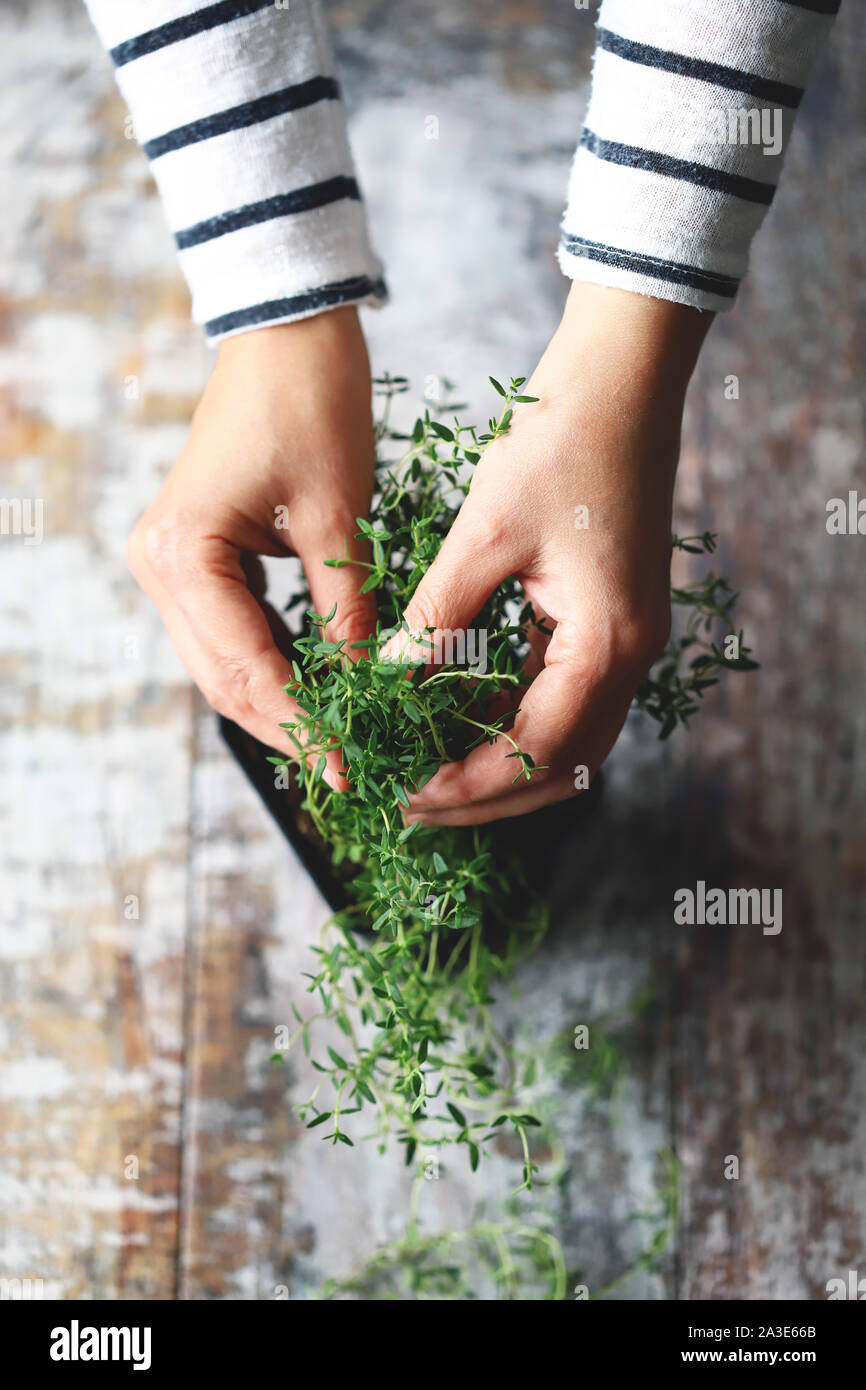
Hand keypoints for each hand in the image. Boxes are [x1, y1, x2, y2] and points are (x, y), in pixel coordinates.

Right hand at [126, 307, 375, 788]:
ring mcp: (171, 561)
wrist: (287, 331)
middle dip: (286, 726)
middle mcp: (159, 565)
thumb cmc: (312, 403)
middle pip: (223, 678)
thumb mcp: (339, 518)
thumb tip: (370, 692)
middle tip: (348, 767)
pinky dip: (273, 664)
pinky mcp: (196, 554)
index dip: (301, 723)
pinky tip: (318, 690)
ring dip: (278, 702)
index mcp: (182, 554)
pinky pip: (231, 630)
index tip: (349, 765)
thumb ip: (348, 612)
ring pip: (223, 662)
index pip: (245, 667)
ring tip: (338, 740)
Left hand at [389, 281, 712, 824]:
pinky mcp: (612, 618)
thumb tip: (391, 683)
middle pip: (560, 768)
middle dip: (485, 793)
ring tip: (428, 764)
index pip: (534, 755)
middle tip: (413, 800)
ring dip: (499, 760)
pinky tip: (459, 709)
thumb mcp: (483, 536)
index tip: (405, 794)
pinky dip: (513, 715)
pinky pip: (562, 693)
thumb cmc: (560, 443)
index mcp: (607, 645)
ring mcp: (628, 640)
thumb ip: (438, 618)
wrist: (622, 380)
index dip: (466, 785)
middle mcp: (630, 656)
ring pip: (564, 738)